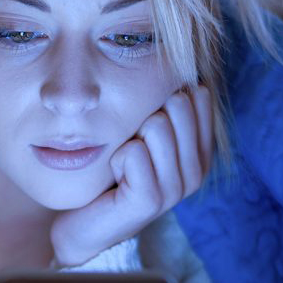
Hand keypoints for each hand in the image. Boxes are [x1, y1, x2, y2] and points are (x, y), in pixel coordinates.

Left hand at [50, 85, 213, 266]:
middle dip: (142, 119)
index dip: (160, 100)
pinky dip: (116, 160)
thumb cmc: (110, 173)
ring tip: (122, 167)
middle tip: (130, 151)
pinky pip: (133, 152)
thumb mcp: (140, 133)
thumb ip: (163, 104)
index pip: (198, 94)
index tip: (144, 130)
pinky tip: (115, 180)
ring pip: (156, 125)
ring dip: (127, 141)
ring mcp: (177, 189)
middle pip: (177, 104)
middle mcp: (197, 171)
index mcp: (201, 151)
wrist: (82, 224)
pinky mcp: (151, 201)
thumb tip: (174, 58)